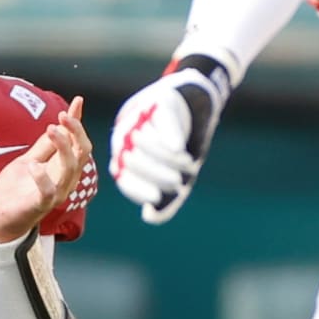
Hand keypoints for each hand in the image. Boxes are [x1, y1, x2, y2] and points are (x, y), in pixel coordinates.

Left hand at [0, 96, 92, 242]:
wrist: (1, 219)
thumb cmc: (17, 191)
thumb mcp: (29, 160)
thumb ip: (44, 146)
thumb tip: (57, 123)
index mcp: (61, 167)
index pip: (77, 142)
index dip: (78, 121)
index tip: (78, 100)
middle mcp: (64, 179)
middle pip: (82, 153)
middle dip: (76, 132)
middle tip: (63, 115)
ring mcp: (54, 193)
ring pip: (70, 169)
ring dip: (63, 147)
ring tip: (52, 129)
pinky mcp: (39, 205)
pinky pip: (48, 192)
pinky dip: (42, 178)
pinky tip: (34, 165)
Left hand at [109, 55, 230, 223]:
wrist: (195, 100)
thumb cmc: (180, 141)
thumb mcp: (175, 171)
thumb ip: (164, 195)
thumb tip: (149, 217)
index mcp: (125, 153)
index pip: (123, 176)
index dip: (137, 188)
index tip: (154, 198)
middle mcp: (127, 135)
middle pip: (132, 159)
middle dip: (155, 174)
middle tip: (176, 182)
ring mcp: (142, 116)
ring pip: (147, 142)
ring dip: (165, 157)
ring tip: (186, 165)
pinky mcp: (162, 101)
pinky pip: (163, 121)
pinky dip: (170, 135)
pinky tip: (178, 147)